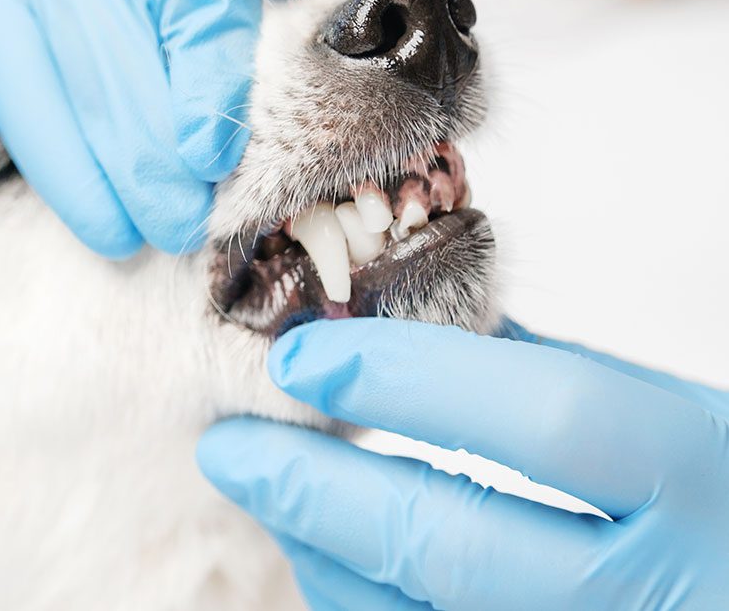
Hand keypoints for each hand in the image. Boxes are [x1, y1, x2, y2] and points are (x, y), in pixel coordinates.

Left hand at [198, 318, 728, 609]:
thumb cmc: (718, 487)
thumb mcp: (668, 413)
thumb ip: (545, 373)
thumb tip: (399, 325)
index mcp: (701, 474)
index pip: (545, 418)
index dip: (409, 380)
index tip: (301, 355)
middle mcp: (664, 589)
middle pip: (453, 545)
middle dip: (318, 491)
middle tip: (228, 446)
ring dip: (321, 554)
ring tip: (264, 493)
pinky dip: (361, 602)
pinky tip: (326, 556)